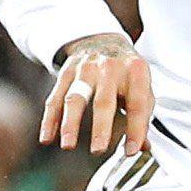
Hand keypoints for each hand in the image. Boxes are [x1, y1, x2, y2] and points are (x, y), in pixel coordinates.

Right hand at [42, 34, 152, 154]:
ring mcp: (85, 68)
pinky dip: (50, 119)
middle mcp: (110, 68)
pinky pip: (56, 97)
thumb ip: (142, 116)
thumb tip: (143, 147)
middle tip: (99, 151)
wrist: (101, 40)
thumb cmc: (126, 72)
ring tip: (68, 146)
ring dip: (70, 124)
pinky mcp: (66, 72)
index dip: (136, 129)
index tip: (132, 151)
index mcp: (136, 72)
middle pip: (104, 101)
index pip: (138, 104)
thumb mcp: (142, 87)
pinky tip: (47, 137)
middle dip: (101, 128)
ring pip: (75, 98)